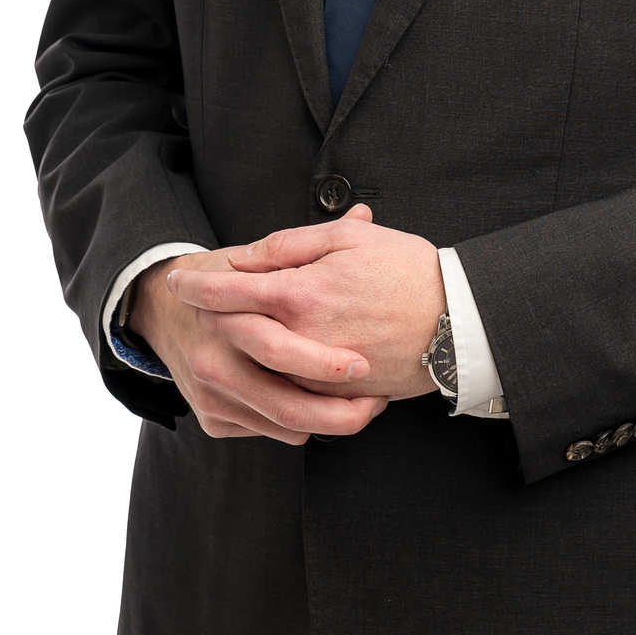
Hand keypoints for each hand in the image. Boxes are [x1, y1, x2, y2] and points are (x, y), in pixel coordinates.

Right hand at [128, 245, 386, 442]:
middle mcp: (213, 359)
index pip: (279, 349)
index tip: (364, 363)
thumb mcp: (256, 256)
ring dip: (329, 422)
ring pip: (282, 425)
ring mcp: (210, 393)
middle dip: (339, 411)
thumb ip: (309, 243)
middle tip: (376, 399)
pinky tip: (323, 405)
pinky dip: (300, 424)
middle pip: (286, 404)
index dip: (326, 363)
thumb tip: (363, 212)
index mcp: (226, 314)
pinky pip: (267, 432)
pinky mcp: (211, 419)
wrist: (162, 309)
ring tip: (365, 405)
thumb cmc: (224, 278)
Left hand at [166, 207, 445, 400]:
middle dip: (206, 318)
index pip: (231, 291)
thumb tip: (246, 258)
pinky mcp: (336, 397)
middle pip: (234, 335)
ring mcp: (317, 375)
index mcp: (301, 294)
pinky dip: (272, 379)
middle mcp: (301, 340)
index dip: (198, 285)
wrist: (459, 320)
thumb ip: (291, 245)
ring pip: (257, 369)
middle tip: (189, 304)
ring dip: (236, 353)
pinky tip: (268, 364)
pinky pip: (290, 394)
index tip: (176, 280)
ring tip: (223, 335)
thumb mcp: (350, 238)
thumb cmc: (407, 269)